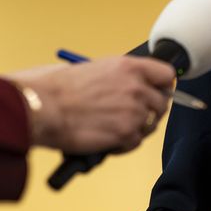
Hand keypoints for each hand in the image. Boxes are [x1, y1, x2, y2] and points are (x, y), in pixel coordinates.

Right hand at [14, 56, 175, 154]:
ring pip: (150, 125)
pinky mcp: (125, 134)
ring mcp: (133, 112)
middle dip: (149, 111)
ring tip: (114, 127)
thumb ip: (116, 77)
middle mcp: (136, 87)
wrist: (42, 108)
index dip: (163, 86)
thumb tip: (122, 86)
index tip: (157, 92)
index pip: (167, 75)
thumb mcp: (92, 68)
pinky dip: (124, 144)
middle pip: (162, 103)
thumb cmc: (56, 88)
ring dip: (136, 128)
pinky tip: (107, 138)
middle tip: (132, 116)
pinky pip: (135, 142)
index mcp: (129, 66)